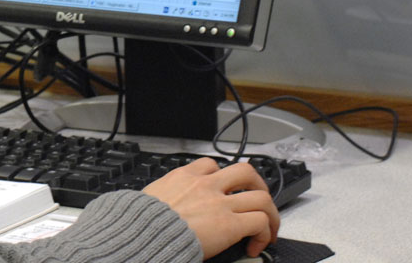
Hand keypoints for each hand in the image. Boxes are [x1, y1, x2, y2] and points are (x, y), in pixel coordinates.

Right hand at [143, 157, 278, 259]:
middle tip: (258, 201)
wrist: (142, 234)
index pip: (212, 165)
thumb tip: (163, 203)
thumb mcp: (150, 196)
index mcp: (184, 177)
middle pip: (245, 172)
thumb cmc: (142, 221)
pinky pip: (260, 222)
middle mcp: (206, 185)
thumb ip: (165, 194)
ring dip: (270, 213)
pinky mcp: (229, 224)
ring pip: (261, 197)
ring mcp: (220, 203)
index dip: (224, 177)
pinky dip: (263, 234)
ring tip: (268, 228)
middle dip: (259, 186)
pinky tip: (254, 246)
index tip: (226, 191)